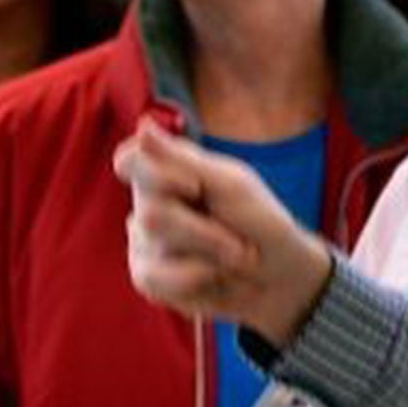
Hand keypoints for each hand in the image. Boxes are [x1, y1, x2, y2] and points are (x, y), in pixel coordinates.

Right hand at [114, 120, 332, 342]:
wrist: (279, 277)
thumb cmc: (260, 222)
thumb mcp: (231, 186)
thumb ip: (182, 160)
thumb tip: (142, 124)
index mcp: (168, 172)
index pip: (128, 161)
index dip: (158, 176)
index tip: (195, 187)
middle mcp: (147, 203)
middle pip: (152, 213)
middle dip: (207, 232)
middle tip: (239, 241)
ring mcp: (142, 241)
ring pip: (156, 247)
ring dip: (211, 258)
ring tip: (231, 259)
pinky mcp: (146, 277)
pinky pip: (156, 280)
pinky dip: (198, 282)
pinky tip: (214, 279)